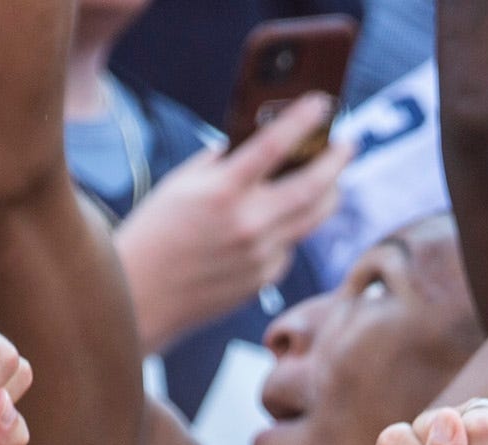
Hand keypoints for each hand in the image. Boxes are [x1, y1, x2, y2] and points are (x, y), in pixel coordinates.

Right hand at [116, 97, 350, 351]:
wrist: (139, 298)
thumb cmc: (154, 233)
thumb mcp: (180, 185)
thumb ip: (219, 163)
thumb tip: (252, 145)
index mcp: (222, 190)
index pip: (274, 145)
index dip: (303, 120)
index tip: (323, 103)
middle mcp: (248, 223)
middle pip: (314, 188)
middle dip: (337, 162)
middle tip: (348, 145)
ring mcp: (260, 255)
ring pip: (312, 219)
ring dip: (328, 195)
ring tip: (333, 179)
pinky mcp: (263, 279)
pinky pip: (289, 247)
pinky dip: (289, 230)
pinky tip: (278, 222)